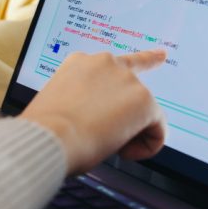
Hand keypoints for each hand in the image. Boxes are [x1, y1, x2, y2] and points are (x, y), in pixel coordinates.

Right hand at [21, 50, 166, 174]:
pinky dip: (146, 147)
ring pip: (144, 113)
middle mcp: (105, 62)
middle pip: (133, 89)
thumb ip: (80, 101)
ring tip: (105, 145)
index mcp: (80, 63)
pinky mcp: (143, 99)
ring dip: (130, 133)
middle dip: (129, 113)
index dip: (144, 59)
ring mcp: (127, 79)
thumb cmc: (46, 129)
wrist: (51, 135)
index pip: (114, 62)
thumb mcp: (58, 104)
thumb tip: (91, 120)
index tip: (161, 55)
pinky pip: (158, 129)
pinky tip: (123, 152)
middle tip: (114, 135)